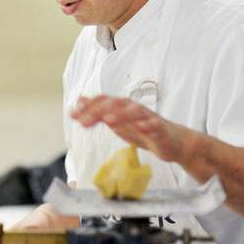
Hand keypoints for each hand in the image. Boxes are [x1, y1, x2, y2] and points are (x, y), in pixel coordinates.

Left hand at [71, 96, 189, 162]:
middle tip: (83, 121)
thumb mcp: (116, 121)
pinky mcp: (160, 129)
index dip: (88, 106)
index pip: (103, 101)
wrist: (170, 141)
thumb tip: (79, 102)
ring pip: (135, 112)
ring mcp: (147, 117)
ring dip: (121, 114)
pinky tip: (140, 127)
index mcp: (121, 107)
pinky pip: (154, 125)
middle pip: (115, 105)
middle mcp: (133, 109)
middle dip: (98, 111)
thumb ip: (98, 112)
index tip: (73, 114)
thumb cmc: (141, 129)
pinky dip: (147, 125)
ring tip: (108, 120)